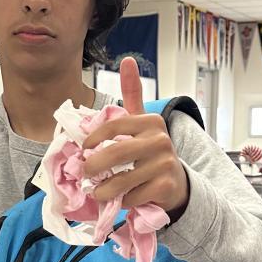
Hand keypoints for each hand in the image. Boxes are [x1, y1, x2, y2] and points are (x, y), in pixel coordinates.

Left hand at [82, 58, 189, 218]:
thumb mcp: (142, 122)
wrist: (177, 182)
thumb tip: (128, 60)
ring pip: (121, 180)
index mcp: (150, 121)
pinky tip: (124, 197)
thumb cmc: (150, 151)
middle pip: (115, 153)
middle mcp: (160, 139)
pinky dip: (123, 201)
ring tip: (97, 192)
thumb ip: (133, 93)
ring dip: (103, 189)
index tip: (84, 149)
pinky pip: (132, 196)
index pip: (113, 125)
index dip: (93, 138)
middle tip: (85, 174)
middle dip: (93, 166)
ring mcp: (164, 163)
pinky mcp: (165, 186)